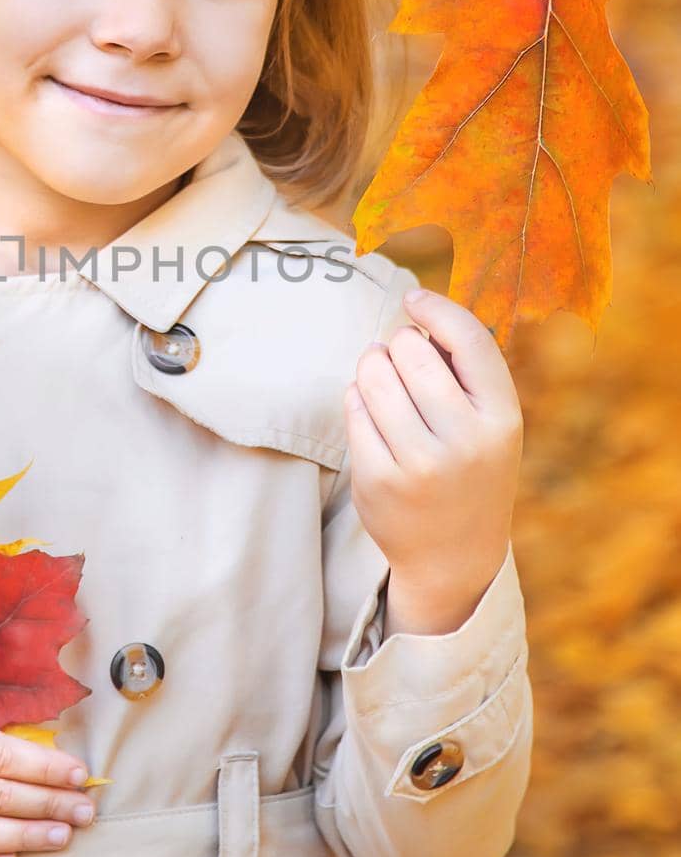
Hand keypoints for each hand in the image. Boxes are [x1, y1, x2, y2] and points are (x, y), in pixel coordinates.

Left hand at [343, 286, 522, 632]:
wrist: (454, 557)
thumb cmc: (470, 469)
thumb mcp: (491, 424)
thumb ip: (466, 372)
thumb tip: (420, 310)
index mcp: (503, 418)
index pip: (470, 339)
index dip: (437, 310)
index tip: (414, 298)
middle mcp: (465, 441)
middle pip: (412, 353)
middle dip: (397, 344)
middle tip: (396, 354)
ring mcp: (419, 464)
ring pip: (375, 377)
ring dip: (371, 365)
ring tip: (379, 375)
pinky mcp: (378, 480)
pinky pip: (354, 410)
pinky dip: (356, 398)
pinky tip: (369, 409)